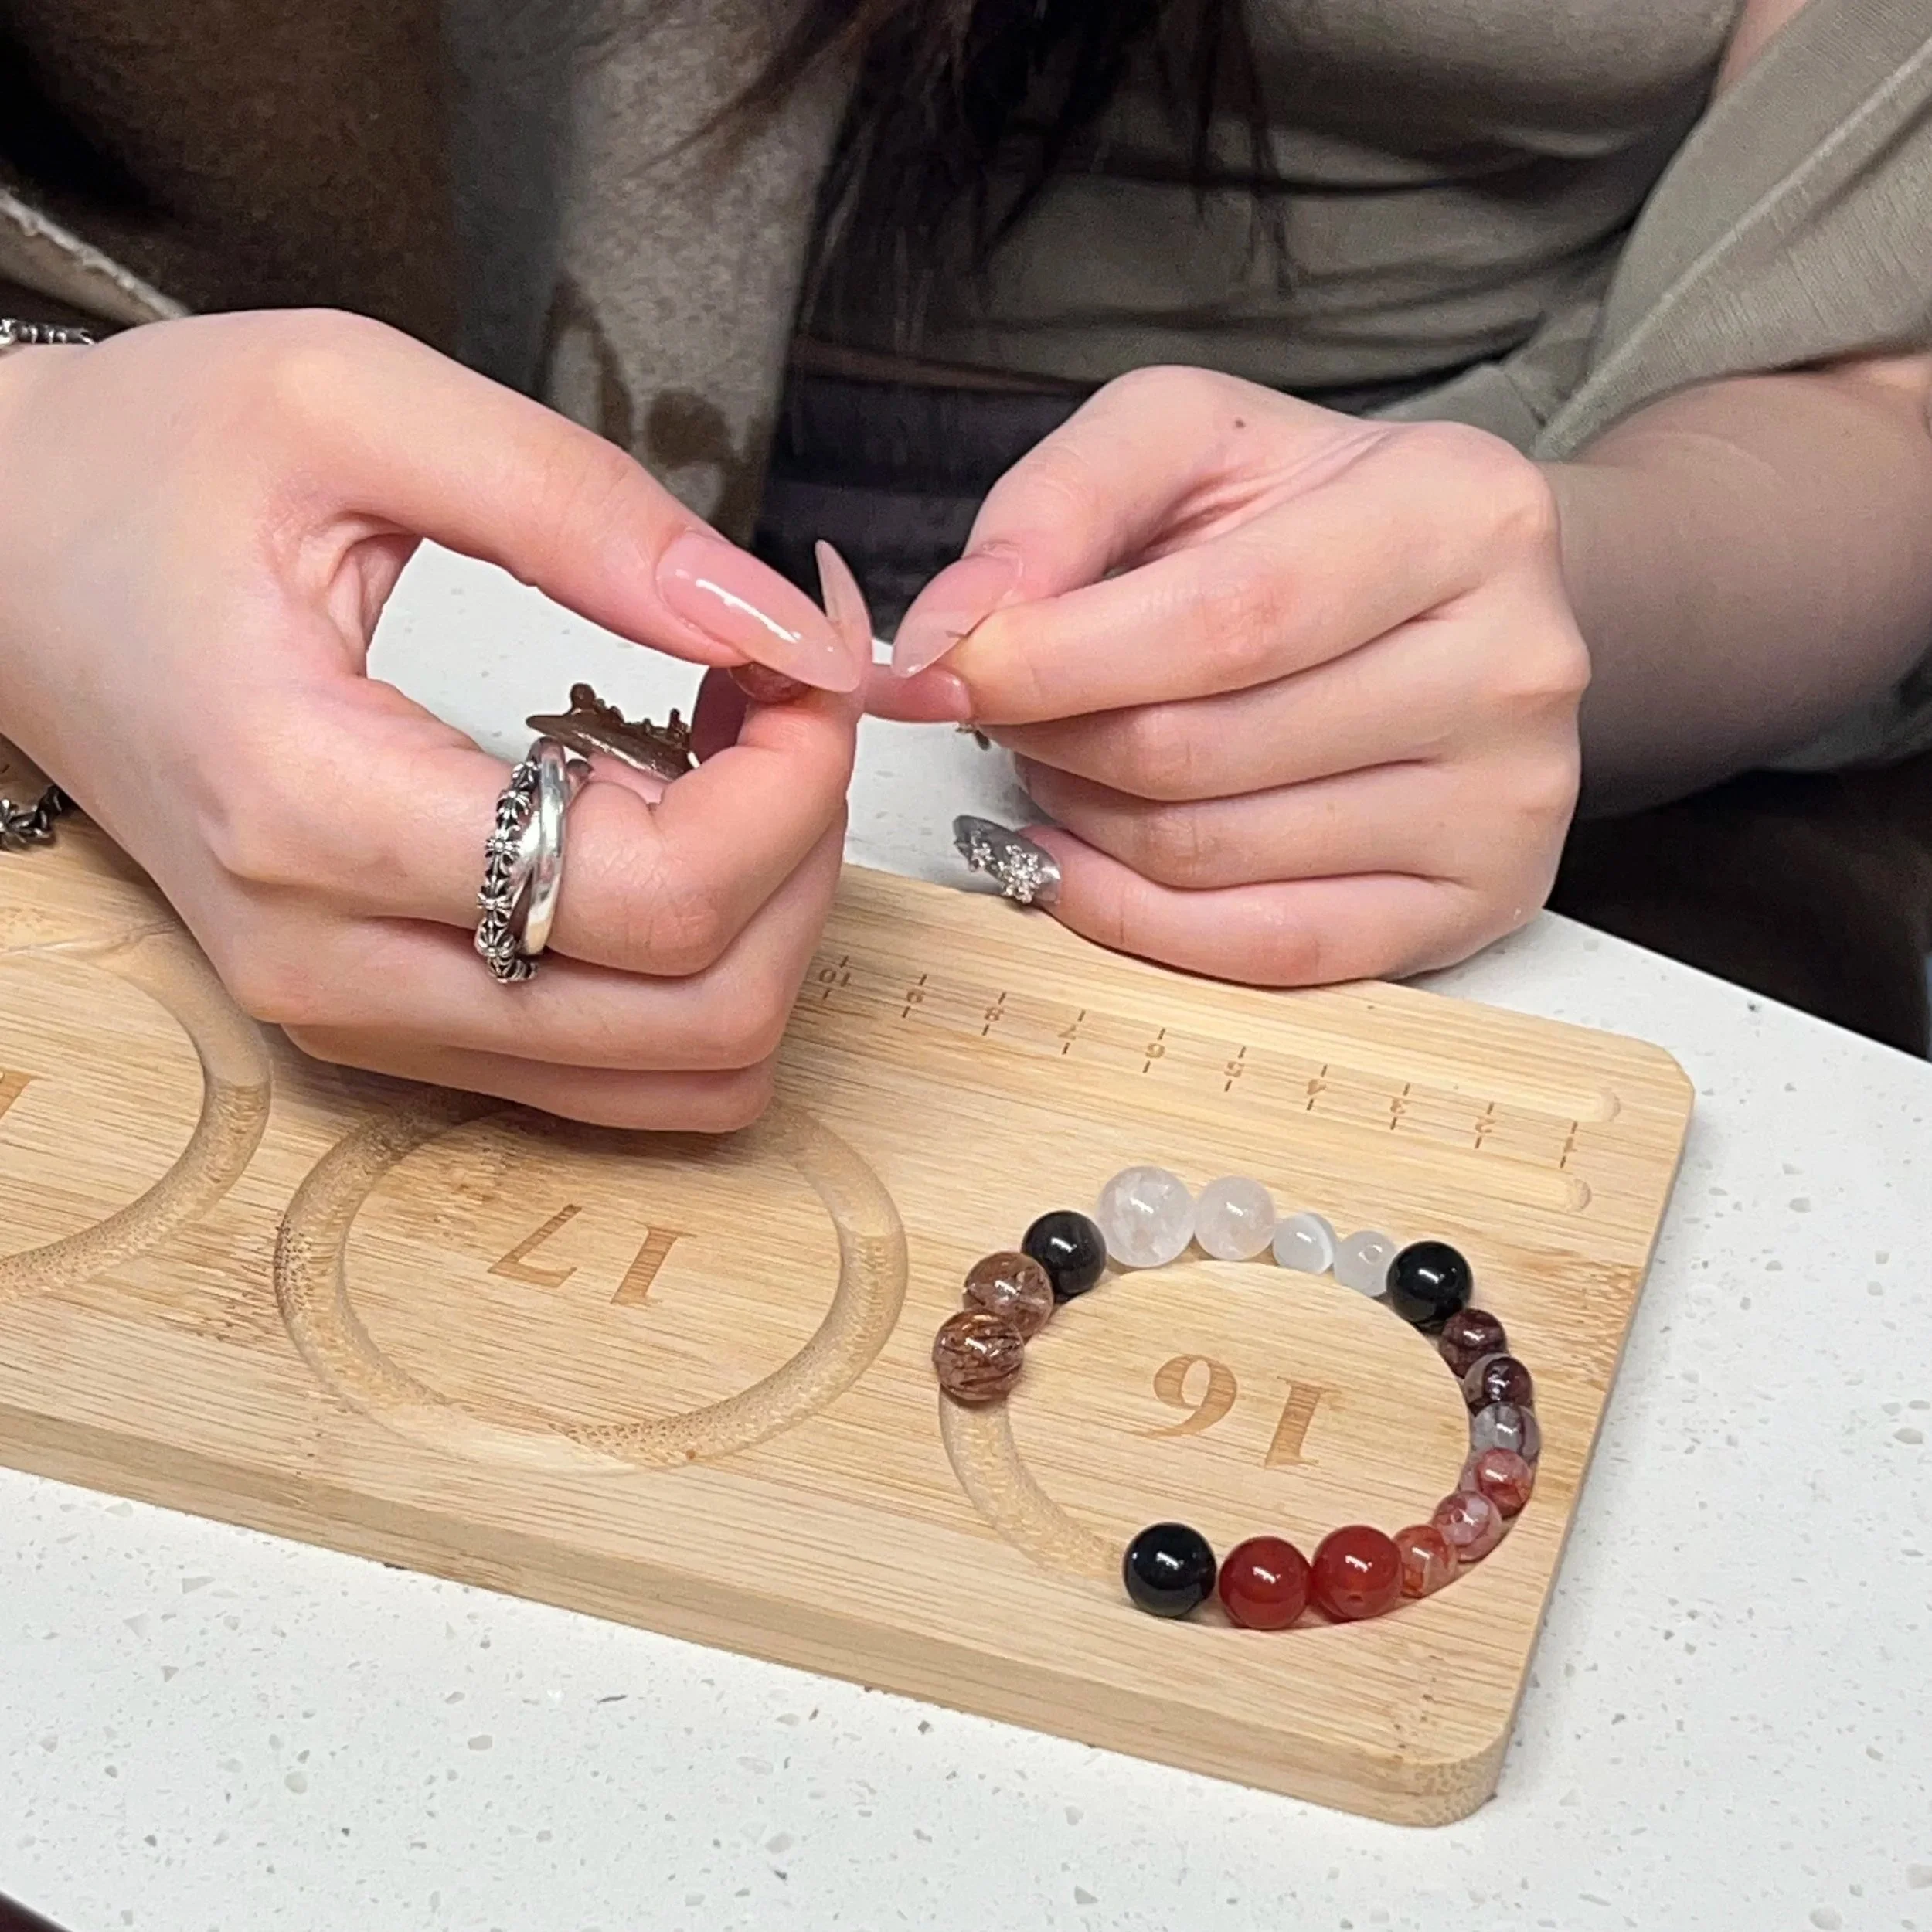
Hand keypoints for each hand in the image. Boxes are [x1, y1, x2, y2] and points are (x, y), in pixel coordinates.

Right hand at [0, 311, 866, 1126]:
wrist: (6, 562)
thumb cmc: (146, 472)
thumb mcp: (352, 400)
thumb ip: (580, 506)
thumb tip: (776, 619)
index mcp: (311, 805)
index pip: (657, 898)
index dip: (793, 788)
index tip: (801, 662)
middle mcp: (333, 960)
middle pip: (699, 1015)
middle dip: (804, 857)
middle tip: (790, 708)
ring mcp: (357, 1014)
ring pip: (680, 1069)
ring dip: (767, 925)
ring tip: (743, 771)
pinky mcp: (385, 1022)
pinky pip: (620, 1069)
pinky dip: (701, 968)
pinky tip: (676, 830)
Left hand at [877, 367, 1588, 983]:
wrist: (1452, 588)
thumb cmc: (1305, 512)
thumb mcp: (1182, 441)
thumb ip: (1052, 510)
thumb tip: (944, 642)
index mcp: (1458, 511)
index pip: (1224, 621)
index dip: (1054, 663)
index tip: (941, 670)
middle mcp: (1513, 662)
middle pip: (1201, 750)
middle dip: (1054, 737)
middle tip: (1000, 708)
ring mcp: (1507, 800)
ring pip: (1212, 854)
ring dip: (1083, 820)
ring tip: (1064, 758)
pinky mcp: (1479, 903)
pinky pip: (1266, 948)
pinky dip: (1134, 918)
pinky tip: (1078, 859)